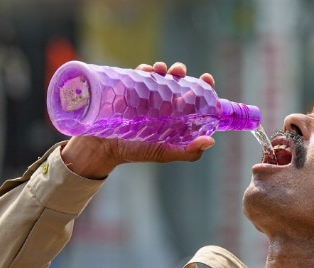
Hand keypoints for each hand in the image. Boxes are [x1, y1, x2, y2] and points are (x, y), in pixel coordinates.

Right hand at [61, 61, 216, 179]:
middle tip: (179, 71)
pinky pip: (139, 74)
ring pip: (158, 75)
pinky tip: (147, 69)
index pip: (193, 99)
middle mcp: (162, 104)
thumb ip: (188, 151)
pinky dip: (144, 69)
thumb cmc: (135, 152)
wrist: (103, 148)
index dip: (202, 88)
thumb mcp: (163, 153)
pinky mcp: (129, 90)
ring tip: (162, 69)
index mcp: (174, 117)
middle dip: (180, 72)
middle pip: (176, 82)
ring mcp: (145, 95)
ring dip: (163, 68)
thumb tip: (210, 141)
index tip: (207, 79)